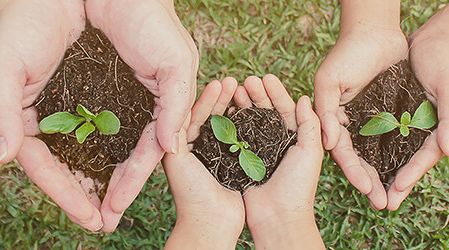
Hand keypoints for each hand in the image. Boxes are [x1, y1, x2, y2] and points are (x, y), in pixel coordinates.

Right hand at [0, 0, 103, 229]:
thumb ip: (1, 111)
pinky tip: (132, 167)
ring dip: (108, 179)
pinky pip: (113, 129)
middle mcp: (54, 117)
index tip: (89, 218)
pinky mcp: (103, 94)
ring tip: (120, 205)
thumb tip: (3, 158)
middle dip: (88, 196)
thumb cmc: (27, 18)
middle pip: (71, 165)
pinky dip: (124, 149)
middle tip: (106, 223)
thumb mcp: (7, 64)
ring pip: (94, 151)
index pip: (44, 166)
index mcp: (27, 117)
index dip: (65, 195)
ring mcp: (79, 107)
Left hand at [85, 0, 198, 230]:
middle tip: (101, 220)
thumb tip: (171, 149)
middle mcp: (131, 107)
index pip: (147, 151)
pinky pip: (76, 125)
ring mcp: (105, 100)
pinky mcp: (81, 89)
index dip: (134, 180)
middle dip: (111, 188)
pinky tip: (67, 169)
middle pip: (120, 156)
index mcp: (158, 106)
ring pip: (98, 145)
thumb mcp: (177, 64)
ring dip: (90, 176)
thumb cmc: (155, 23)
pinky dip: (72, 147)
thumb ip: (177, 106)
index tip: (119, 206)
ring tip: (84, 208)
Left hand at [162, 77, 243, 248]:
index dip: (205, 98)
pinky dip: (243, 123)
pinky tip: (251, 110)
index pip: (192, 115)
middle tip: (232, 81)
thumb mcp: (176, 159)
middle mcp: (196, 148)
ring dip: (232, 107)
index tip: (219, 83)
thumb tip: (176, 108)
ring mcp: (215, 154)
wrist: (211, 222)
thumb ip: (174, 133)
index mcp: (179, 146)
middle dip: (220, 98)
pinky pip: (238, 138)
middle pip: (209, 116)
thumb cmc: (191, 194)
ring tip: (243, 90)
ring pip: (224, 124)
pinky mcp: (231, 162)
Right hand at [236, 75, 324, 248]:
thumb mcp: (311, 152)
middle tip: (247, 80)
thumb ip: (310, 124)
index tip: (266, 77)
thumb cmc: (298, 186)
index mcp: (294, 138)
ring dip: (243, 104)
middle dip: (257, 94)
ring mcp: (257, 150)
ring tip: (234, 89)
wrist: (278, 217)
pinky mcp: (241, 159)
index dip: (276, 92)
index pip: (284, 108)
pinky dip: (231, 121)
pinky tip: (224, 108)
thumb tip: (303, 97)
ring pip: (249, 120)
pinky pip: (235, 136)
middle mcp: (275, 142)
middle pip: (265, 111)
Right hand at [314, 0, 407, 208]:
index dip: (353, 171)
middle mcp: (351, 124)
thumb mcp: (329, 81)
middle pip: (360, 158)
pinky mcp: (388, 113)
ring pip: (377, 152)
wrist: (374, 33)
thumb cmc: (347, 54)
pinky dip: (398, 154)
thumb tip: (328, 143)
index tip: (367, 189)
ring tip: (396, 195)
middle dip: (369, 181)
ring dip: (385, 174)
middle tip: (382, 203)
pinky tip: (406, 170)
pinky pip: (393, 137)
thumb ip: (325, 111)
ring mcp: (370, 120)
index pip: (342, 151)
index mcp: (333, 119)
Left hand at [387, 0, 448, 209]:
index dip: (410, 176)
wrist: (435, 38)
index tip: (395, 193)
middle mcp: (422, 129)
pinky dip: (370, 144)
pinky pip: (380, 131)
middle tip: (379, 203)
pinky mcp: (392, 109)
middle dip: (393, 182)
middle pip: (405, 161)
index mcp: (439, 129)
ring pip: (390, 150)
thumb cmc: (448, 61)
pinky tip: (358, 155)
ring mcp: (406, 120)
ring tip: (366, 187)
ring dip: (379, 168)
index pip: (423, 159)